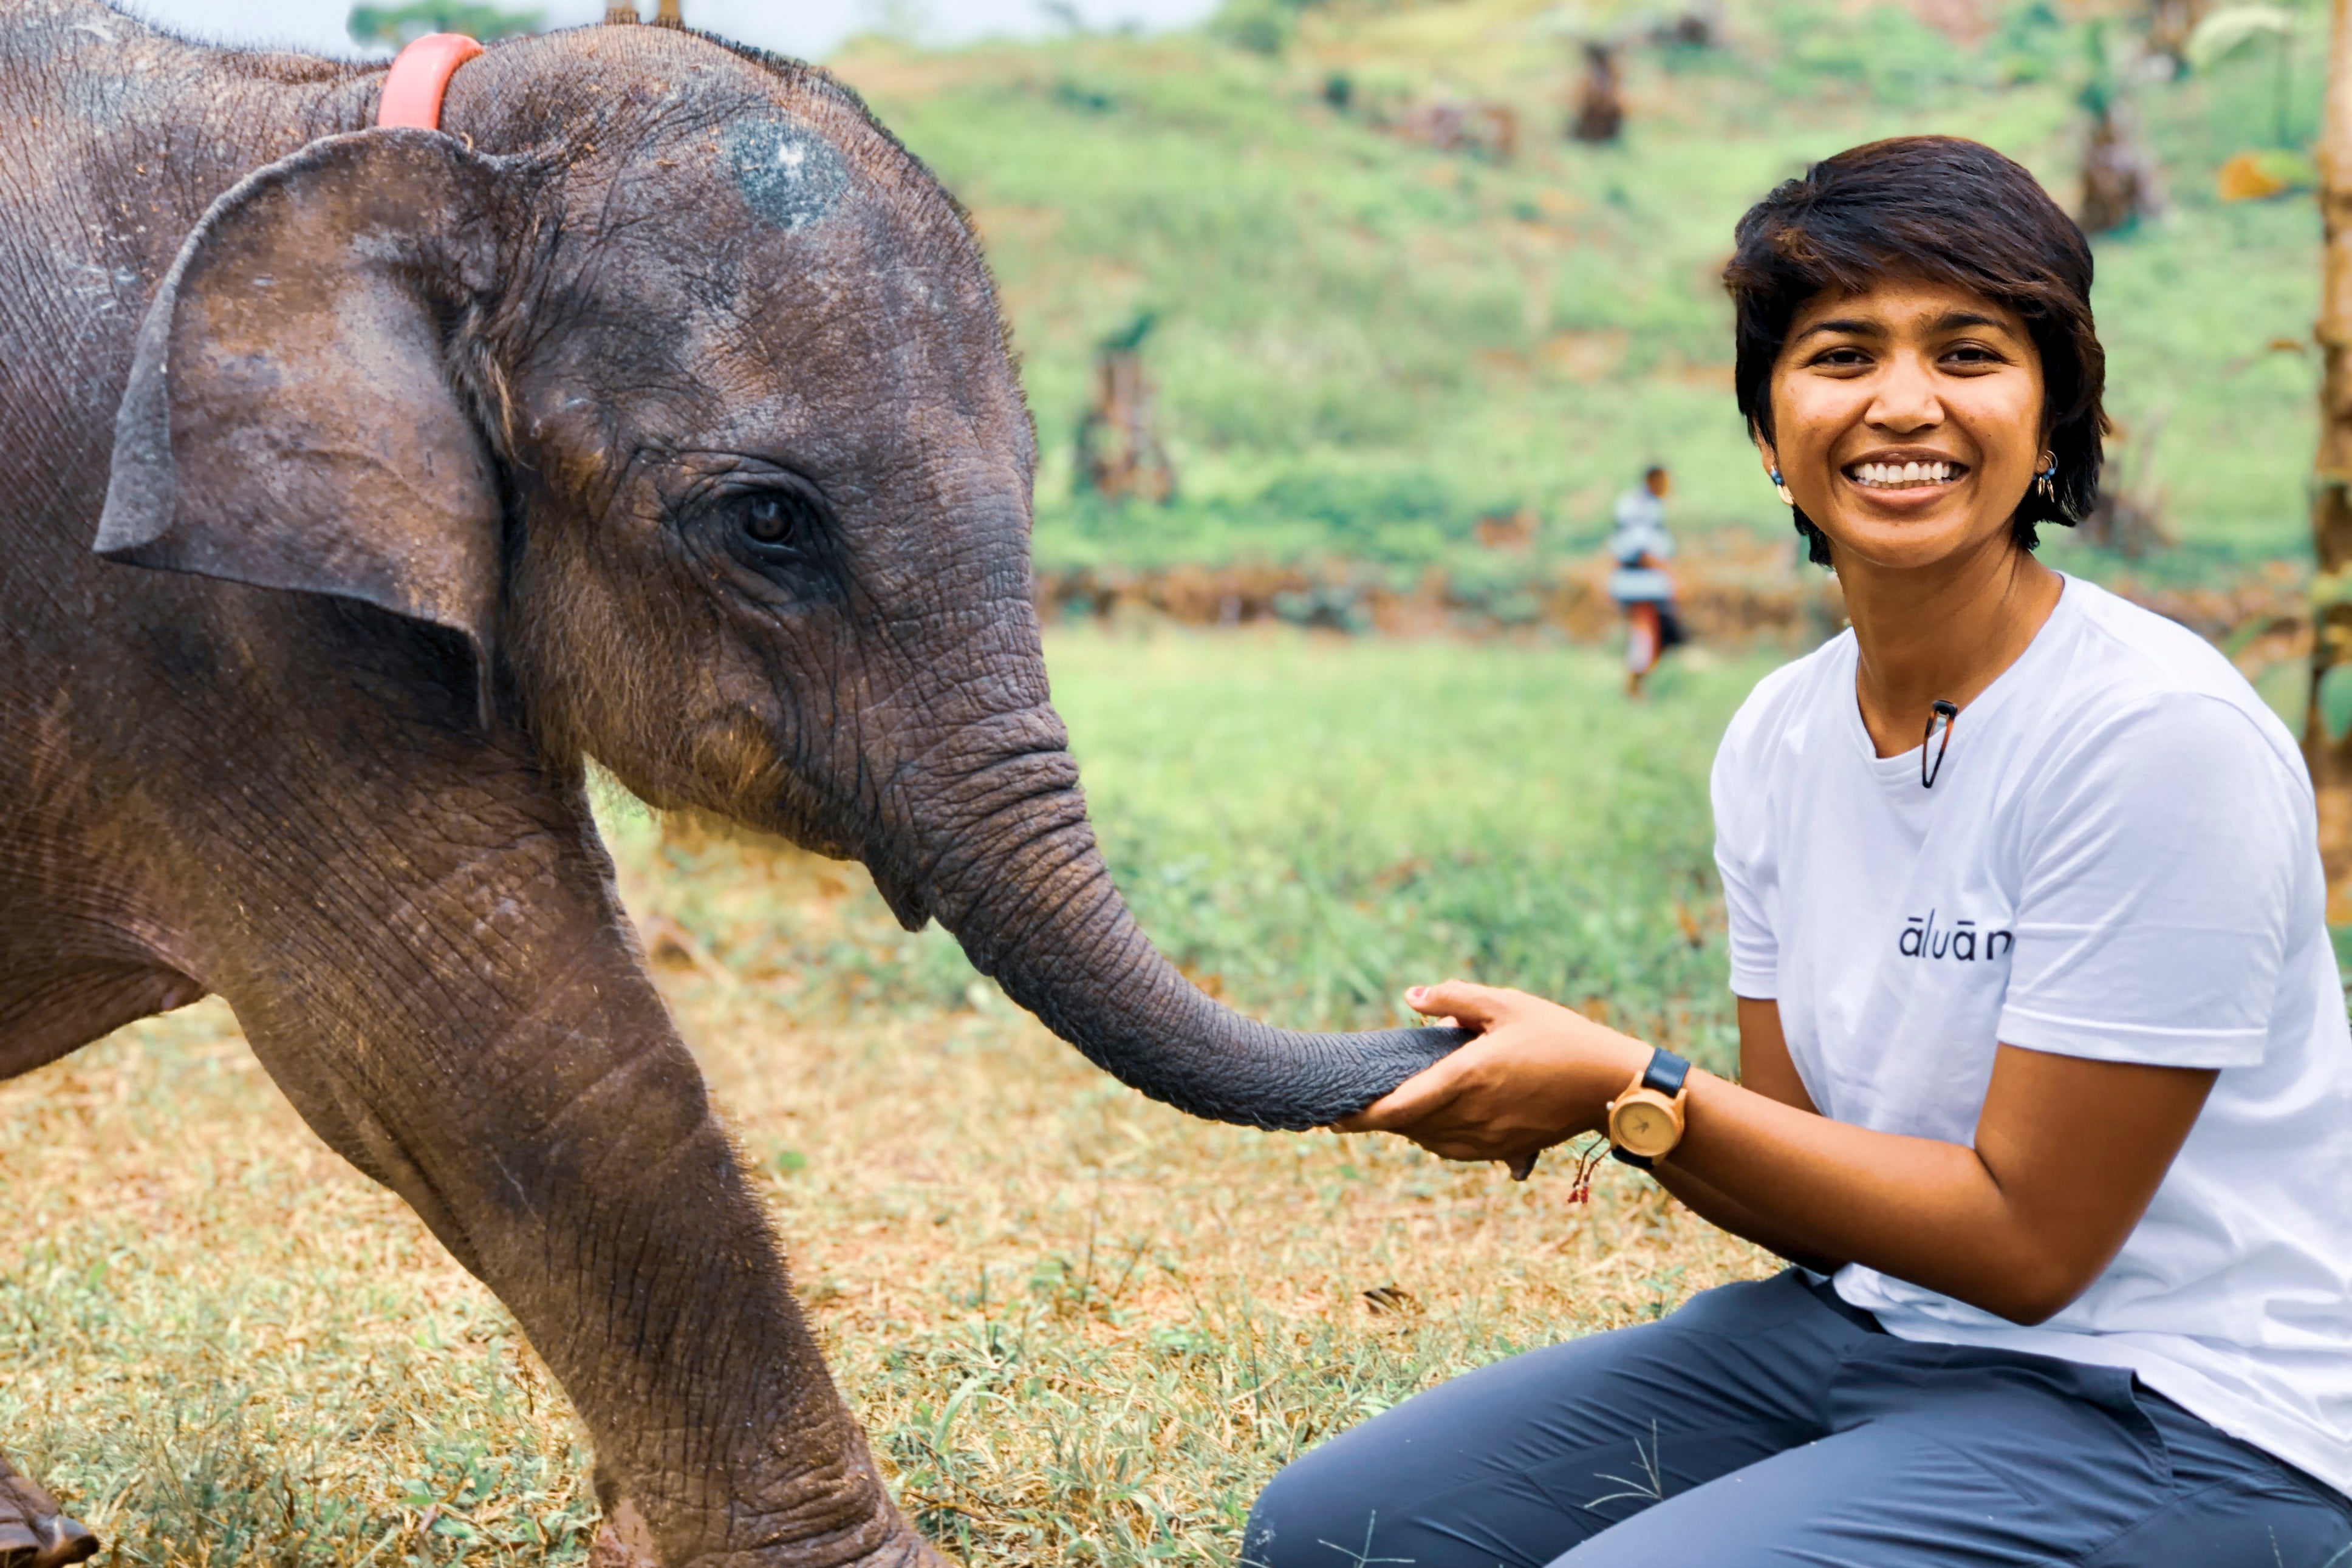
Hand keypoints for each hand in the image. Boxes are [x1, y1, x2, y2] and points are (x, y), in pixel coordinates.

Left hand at [1337, 981, 1651, 1172]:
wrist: (1611, 1084)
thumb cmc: (1559, 1036)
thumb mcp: (1506, 1004)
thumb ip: (1455, 999)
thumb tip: (1410, 996)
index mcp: (1466, 1078)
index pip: (1399, 1108)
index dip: (1361, 1117)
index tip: (1333, 1116)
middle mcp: (1473, 1116)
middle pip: (1409, 1127)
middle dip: (1380, 1120)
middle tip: (1354, 1106)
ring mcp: (1490, 1139)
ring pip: (1430, 1142)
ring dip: (1409, 1129)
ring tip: (1393, 1110)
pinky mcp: (1506, 1150)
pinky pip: (1456, 1150)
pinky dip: (1436, 1138)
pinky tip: (1435, 1122)